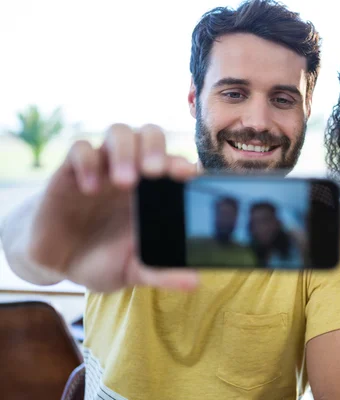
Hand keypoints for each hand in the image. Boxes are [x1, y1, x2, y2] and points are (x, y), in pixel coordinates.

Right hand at [28, 123, 200, 291]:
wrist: (58, 263)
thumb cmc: (103, 260)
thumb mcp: (133, 270)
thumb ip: (161, 272)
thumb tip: (193, 283)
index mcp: (155, 191)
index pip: (175, 164)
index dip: (184, 164)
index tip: (190, 176)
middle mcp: (133, 172)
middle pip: (150, 135)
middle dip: (156, 148)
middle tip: (156, 172)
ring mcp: (103, 168)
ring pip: (119, 133)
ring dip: (126, 151)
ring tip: (126, 181)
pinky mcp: (70, 171)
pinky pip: (80, 149)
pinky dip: (88, 162)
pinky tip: (91, 188)